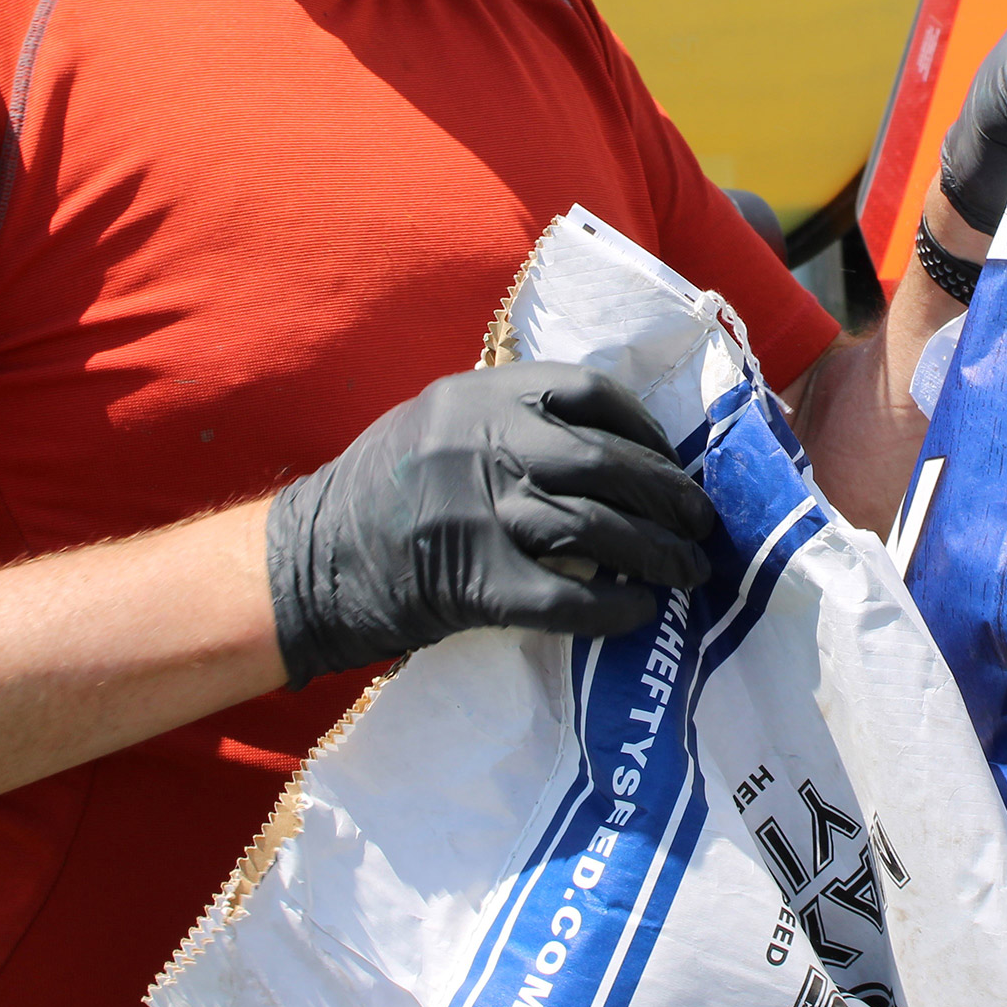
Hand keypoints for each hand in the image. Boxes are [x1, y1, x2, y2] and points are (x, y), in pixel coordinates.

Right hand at [266, 363, 719, 686]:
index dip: (645, 429)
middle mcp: (483, 443)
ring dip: (657, 552)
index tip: (672, 460)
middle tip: (702, 522)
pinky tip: (638, 613)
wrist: (304, 564)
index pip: (590, 392)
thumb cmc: (379, 494)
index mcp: (479, 395)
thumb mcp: (439, 423)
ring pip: (598, 527)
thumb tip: (611, 447)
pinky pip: (567, 596)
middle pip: (609, 463)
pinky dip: (613, 608)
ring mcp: (478, 511)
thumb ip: (510, 421)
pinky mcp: (472, 581)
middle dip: (668, 495)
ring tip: (687, 570)